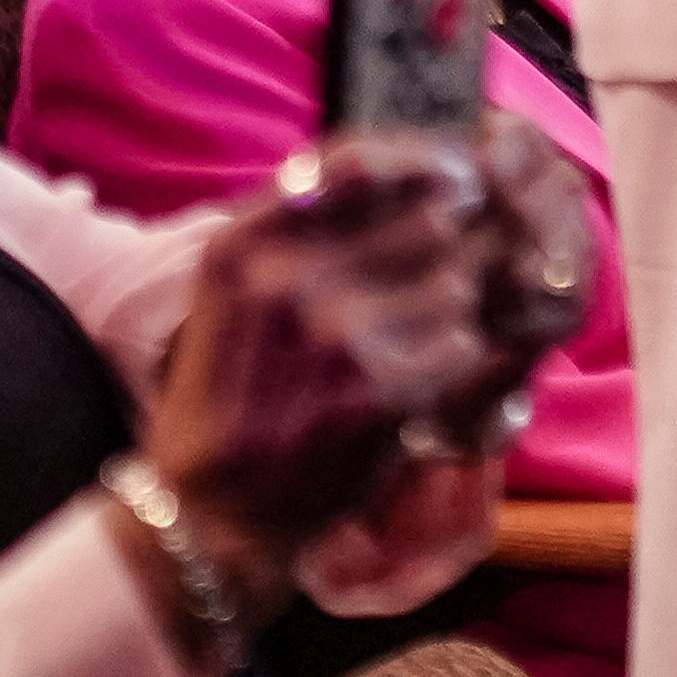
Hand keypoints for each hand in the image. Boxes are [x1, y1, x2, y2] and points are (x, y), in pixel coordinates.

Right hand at [140, 122, 568, 608]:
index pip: (356, 161)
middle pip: (425, 218)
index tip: (452, 178)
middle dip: (451, 247)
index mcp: (241, 244)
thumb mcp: (230, 294)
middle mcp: (283, 276)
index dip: (420, 166)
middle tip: (450, 274)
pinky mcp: (380, 390)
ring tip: (423, 341)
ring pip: (455, 283)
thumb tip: (399, 168)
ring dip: (456, 311)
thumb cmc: (232, 397)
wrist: (212, 514)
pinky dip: (458, 363)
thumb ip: (295, 227)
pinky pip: (464, 345)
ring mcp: (334, 332)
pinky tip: (423, 380)